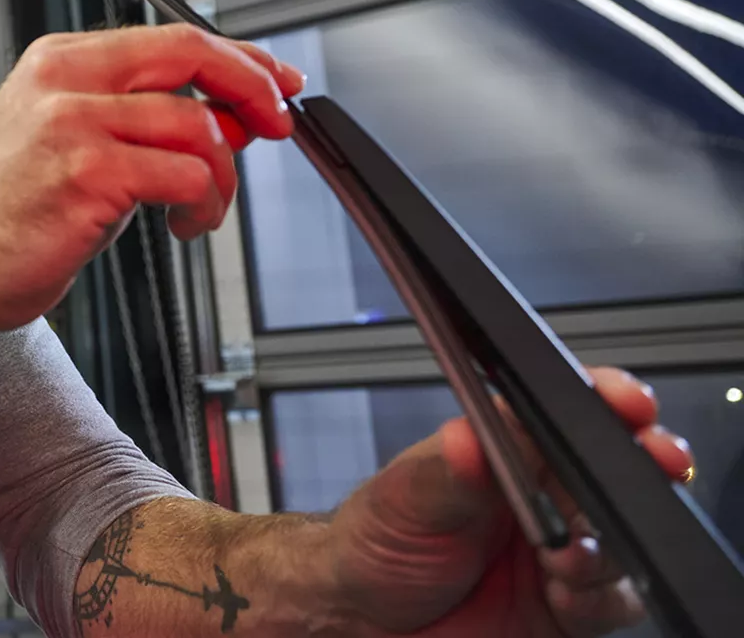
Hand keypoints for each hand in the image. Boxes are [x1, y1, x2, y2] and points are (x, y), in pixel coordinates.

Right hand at [0, 25, 304, 334]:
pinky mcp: (86, 174)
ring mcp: (71, 124)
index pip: (171, 38)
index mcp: (58, 62)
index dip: (238, 57)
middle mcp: (63, 82)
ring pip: (197, 126)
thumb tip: (236, 113)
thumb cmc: (10, 214)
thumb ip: (150, 122)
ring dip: (221, 176)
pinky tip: (182, 225)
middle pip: (189, 55)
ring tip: (202, 208)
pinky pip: (184, 176)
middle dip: (251, 88)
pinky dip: (202, 205)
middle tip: (277, 124)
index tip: (275, 80)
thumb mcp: (79, 145)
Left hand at [325, 366, 695, 636]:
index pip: (568, 412)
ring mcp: (562, 549)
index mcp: (506, 449)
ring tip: (564, 558)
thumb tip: (471, 437)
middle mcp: (543, 495)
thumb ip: (447, 471)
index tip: (629, 402)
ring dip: (606, 547)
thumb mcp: (402, 498)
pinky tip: (563, 596)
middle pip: (617, 471)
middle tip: (653, 464)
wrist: (364, 620)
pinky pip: (617, 599)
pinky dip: (600, 598)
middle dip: (644, 466)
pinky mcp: (571, 604)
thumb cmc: (375, 544)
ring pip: (624, 537)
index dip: (608, 401)